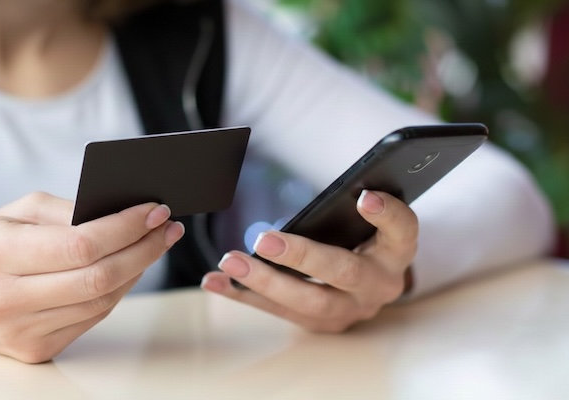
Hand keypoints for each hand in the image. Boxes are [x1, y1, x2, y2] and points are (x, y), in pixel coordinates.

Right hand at [0, 192, 184, 362]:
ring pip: (101, 302)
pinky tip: (129, 268)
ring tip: (154, 243)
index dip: (125, 228)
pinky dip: (116, 291)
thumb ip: (69, 211)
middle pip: (98, 278)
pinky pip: (92, 318)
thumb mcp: (18, 211)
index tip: (155, 210)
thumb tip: (125, 213)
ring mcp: (21, 332)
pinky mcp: (35, 350)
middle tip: (167, 227)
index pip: (80, 245)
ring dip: (137, 270)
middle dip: (143, 249)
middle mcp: (6, 300)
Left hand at [201, 190, 416, 331]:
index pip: (402, 232)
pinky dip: (243, 295)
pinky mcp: (321, 324)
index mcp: (396, 253)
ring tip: (230, 262)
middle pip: (343, 272)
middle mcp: (379, 286)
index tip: (364, 198)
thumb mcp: (370, 223)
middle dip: (302, 256)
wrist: (371, 286)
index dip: (387, 216)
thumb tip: (344, 188)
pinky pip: (278, 310)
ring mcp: (350, 310)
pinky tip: (214, 281)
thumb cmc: (365, 239)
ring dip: (264, 282)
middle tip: (263, 239)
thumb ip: (356, 207)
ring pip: (308, 302)